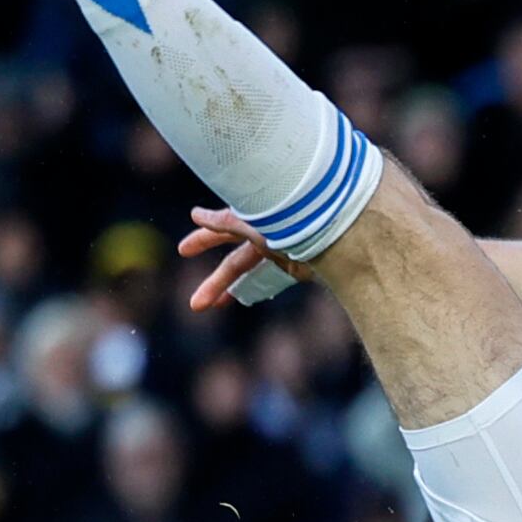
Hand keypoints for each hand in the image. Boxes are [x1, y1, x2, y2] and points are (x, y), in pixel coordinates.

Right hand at [173, 206, 295, 310]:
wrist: (338, 227)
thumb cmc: (292, 217)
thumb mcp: (254, 220)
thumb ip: (224, 221)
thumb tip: (195, 215)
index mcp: (255, 218)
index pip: (222, 228)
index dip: (204, 239)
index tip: (183, 251)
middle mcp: (266, 235)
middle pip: (235, 261)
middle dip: (215, 280)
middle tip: (194, 301)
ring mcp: (283, 253)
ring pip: (251, 275)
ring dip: (231, 291)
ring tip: (210, 306)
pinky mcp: (300, 268)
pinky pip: (273, 281)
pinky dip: (258, 291)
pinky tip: (245, 300)